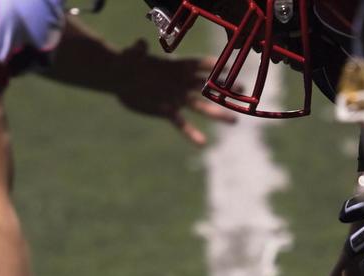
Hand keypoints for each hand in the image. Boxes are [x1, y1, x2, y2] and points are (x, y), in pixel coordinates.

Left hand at [114, 40, 236, 145]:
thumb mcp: (131, 56)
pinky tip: (203, 143)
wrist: (120, 79)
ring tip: (234, 121)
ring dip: (217, 113)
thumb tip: (140, 45)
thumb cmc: (127, 62)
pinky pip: (182, 124)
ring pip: (201, 106)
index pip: (197, 64)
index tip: (228, 67)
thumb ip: (138, 51)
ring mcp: (177, 98)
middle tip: (243, 92)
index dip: (211, 65)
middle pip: (207, 85)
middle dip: (225, 88)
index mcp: (176, 66)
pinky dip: (192, 133)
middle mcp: (181, 82)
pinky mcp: (168, 111)